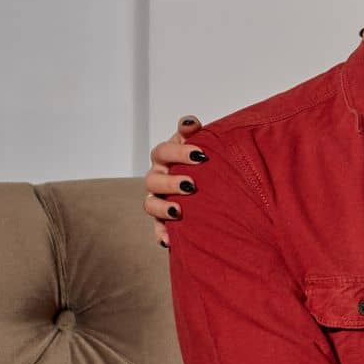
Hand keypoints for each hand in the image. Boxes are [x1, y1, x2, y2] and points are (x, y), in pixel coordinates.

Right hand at [143, 115, 205, 247]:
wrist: (213, 187)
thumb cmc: (206, 161)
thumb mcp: (202, 143)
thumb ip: (195, 132)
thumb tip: (190, 123)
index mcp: (166, 157)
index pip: (163, 151)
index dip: (178, 152)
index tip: (201, 154)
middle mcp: (158, 176)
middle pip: (153, 178)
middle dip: (171, 181)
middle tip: (191, 185)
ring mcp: (159, 199)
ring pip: (150, 204)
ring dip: (163, 207)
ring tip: (180, 211)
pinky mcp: (163, 220)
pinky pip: (157, 228)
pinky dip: (161, 234)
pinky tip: (169, 241)